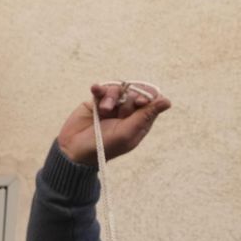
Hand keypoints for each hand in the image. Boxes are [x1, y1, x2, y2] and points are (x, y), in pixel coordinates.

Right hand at [57, 83, 171, 166]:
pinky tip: (95, 88)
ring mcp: (112, 106)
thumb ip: (145, 116)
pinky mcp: (96, 102)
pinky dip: (99, 88)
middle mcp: (127, 112)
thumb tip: (167, 102)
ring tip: (103, 109)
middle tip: (119, 111)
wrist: (73, 152)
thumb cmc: (102, 148)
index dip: (148, 97)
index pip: (152, 101)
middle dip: (127, 98)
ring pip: (118, 89)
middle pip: (135, 92)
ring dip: (111, 96)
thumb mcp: (126, 134)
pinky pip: (102, 89)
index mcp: (139, 122)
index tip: (139, 103)